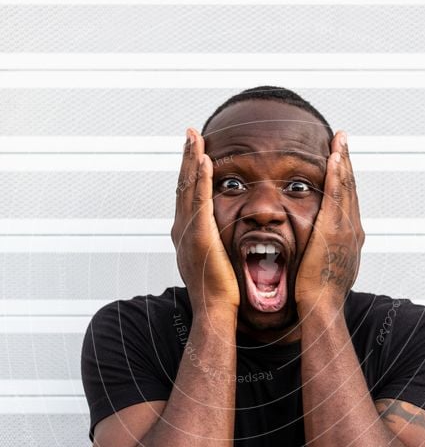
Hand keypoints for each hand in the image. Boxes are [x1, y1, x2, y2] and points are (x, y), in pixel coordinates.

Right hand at [171, 128, 239, 315]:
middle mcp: (181, 230)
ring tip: (194, 138)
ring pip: (186, 188)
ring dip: (190, 160)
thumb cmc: (220, 292)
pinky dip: (199, 179)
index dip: (188, 172)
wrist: (214, 311)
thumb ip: (214, 244)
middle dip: (186, 158)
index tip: (194, 151)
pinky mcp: (199, 236)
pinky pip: (199, 201)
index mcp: (186, 234)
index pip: (186, 195)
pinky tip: (204, 161)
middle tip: (190, 134)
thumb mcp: (214, 262)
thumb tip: (221, 237)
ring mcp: (187, 233)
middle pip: (182, 185)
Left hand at [295, 131, 364, 313]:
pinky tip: (333, 157)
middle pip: (351, 188)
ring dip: (343, 160)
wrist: (321, 306)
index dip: (345, 179)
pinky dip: (336, 174)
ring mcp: (346, 229)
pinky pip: (336, 195)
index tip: (340, 160)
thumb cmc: (317, 296)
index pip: (347, 201)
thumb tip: (315, 252)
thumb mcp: (323, 270)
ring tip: (339, 139)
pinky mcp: (334, 229)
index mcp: (349, 238)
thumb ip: (321, 255)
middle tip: (343, 139)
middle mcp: (353, 230)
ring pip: (346, 187)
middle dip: (346, 162)